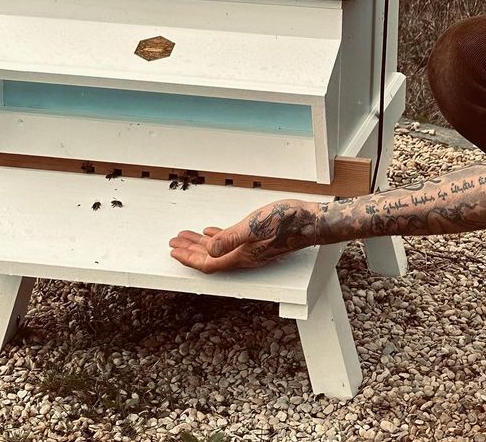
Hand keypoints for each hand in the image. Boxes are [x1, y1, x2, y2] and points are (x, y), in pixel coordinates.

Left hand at [169, 198, 321, 272]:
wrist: (311, 221)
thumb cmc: (287, 221)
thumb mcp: (254, 226)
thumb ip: (230, 238)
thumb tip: (209, 250)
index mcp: (241, 255)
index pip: (208, 263)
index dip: (189, 259)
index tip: (174, 252)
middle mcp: (244, 256)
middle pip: (210, 259)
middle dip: (190, 252)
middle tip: (174, 244)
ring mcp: (251, 249)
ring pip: (218, 250)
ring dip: (200, 244)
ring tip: (186, 237)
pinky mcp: (257, 240)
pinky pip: (230, 242)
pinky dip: (217, 238)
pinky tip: (212, 232)